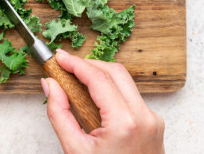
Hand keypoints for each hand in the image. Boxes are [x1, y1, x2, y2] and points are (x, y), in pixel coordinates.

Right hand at [42, 49, 164, 153]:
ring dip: (99, 75)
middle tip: (65, 65)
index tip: (59, 58)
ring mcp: (152, 120)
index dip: (76, 63)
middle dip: (88, 64)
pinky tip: (93, 97)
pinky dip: (110, 90)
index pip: (98, 78)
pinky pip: (130, 96)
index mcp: (125, 123)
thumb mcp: (75, 150)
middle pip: (115, 72)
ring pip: (124, 81)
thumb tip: (50, 85)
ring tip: (75, 81)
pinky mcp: (153, 123)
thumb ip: (59, 113)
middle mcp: (144, 117)